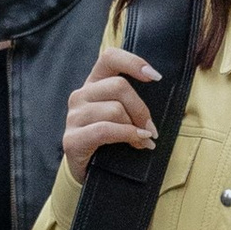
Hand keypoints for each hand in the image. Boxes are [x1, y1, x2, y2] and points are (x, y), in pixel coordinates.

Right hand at [62, 49, 159, 177]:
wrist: (89, 172)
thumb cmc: (112, 140)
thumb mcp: (124, 115)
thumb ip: (134, 100)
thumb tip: (158, 89)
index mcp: (94, 84)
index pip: (110, 58)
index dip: (133, 62)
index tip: (155, 77)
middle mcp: (81, 95)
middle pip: (119, 87)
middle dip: (141, 109)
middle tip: (152, 128)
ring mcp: (74, 117)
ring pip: (115, 110)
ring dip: (136, 127)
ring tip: (144, 141)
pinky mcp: (72, 139)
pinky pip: (105, 130)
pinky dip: (127, 135)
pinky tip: (138, 143)